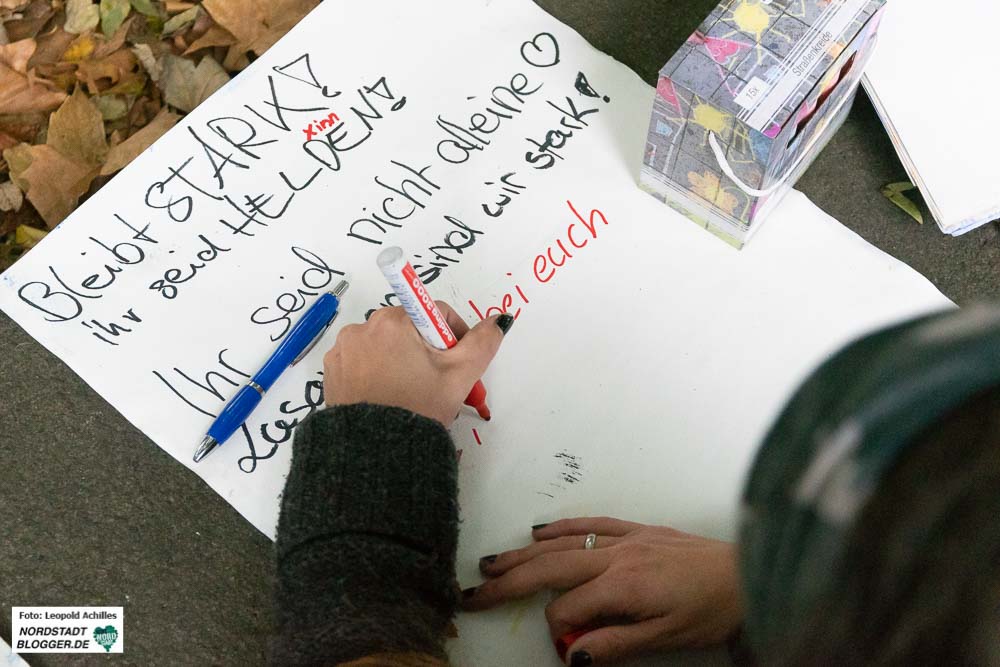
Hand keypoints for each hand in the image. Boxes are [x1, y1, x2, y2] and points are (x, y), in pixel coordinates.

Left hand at [323, 302, 511, 426]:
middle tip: (440, 381)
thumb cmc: (418, 406)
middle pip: (409, 329)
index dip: (455, 335)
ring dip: (402, 360)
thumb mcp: (460, 375)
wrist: (376, 452)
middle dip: (428, 350)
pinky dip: (378, 372)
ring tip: (413, 391)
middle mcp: (362, 328)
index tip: (461, 362)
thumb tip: (498, 321)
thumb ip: (482, 343)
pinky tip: (390, 394)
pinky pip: (363, 362)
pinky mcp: (332, 371)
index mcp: (393, 320)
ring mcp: (343, 350)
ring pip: (386, 346)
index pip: (435, 313)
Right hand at [463, 517, 741, 664]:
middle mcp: (616, 556)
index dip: (558, 631)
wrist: (749, 573)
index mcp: (623, 585)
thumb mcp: (667, 638)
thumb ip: (617, 643)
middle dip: (509, 582)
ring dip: (523, 554)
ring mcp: (624, 539)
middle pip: (550, 568)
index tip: (564, 647)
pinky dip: (562, 527)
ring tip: (491, 564)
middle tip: (474, 593)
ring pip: (563, 545)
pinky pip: (591, 525)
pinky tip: (539, 532)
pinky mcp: (636, 530)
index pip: (568, 609)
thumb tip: (573, 654)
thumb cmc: (711, 609)